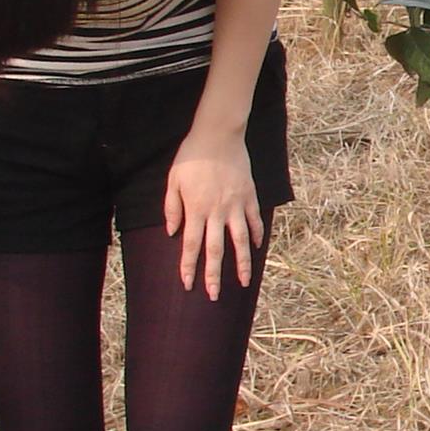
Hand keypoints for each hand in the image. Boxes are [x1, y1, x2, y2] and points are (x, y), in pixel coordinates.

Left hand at [165, 128, 261, 298]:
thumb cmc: (191, 156)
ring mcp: (236, 205)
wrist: (218, 135)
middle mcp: (217, 212)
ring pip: (240, 241)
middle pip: (215, 250)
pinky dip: (257, 235)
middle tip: (214, 296)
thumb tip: (173, 231)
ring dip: (242, 264)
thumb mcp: (173, 180)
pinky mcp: (249, 196)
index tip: (188, 284)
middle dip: (214, 276)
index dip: (189, 267)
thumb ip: (172, 207)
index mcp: (196, 210)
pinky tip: (257, 248)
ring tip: (243, 282)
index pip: (191, 246)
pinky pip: (254, 220)